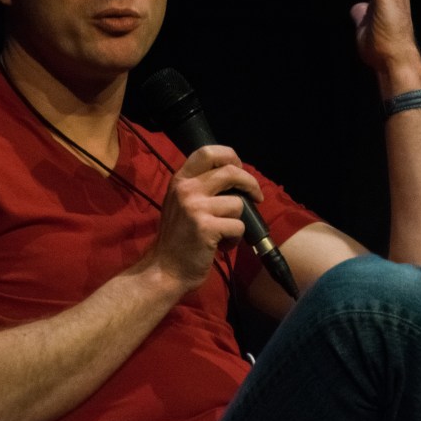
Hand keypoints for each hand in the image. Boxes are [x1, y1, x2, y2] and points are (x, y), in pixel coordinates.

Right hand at [152, 145, 263, 290]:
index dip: (230, 156)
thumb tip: (236, 174)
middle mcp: (186, 189)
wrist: (165, 269)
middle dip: (250, 183)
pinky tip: (222, 245)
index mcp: (180, 179)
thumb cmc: (178, 236)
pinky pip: (238, 226)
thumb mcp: (181, 202)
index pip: (208, 151)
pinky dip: (235, 238)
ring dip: (238, 220)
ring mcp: (195, 207)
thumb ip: (201, 185)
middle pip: (230, 171)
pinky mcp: (206, 227)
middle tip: (256, 196)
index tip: (239, 168)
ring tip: (225, 232)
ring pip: (238, 203)